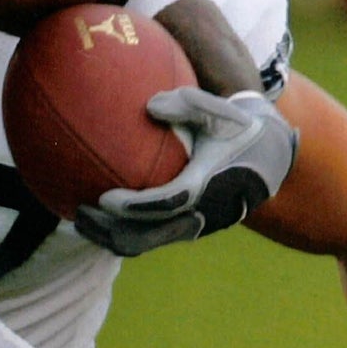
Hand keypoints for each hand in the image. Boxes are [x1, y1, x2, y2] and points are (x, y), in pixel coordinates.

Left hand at [76, 87, 297, 256]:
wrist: (268, 158)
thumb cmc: (237, 127)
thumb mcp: (219, 109)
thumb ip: (187, 103)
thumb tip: (151, 106)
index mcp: (207, 186)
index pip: (165, 204)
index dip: (133, 206)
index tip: (103, 198)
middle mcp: (198, 215)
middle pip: (145, 236)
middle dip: (108, 229)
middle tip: (78, 212)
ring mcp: (191, 227)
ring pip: (142, 244)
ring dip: (109, 237)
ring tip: (77, 219)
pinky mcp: (184, 230)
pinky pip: (147, 239)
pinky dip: (120, 232)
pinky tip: (95, 217)